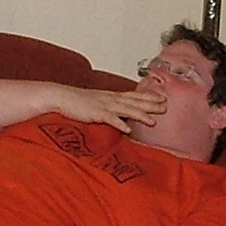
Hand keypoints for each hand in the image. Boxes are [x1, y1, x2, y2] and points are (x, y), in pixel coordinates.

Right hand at [53, 84, 167, 132]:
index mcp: (111, 96)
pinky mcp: (94, 113)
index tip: (163, 98)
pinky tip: (129, 129)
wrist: (59, 96)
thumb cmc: (76, 101)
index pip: (133, 95)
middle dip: (151, 104)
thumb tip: (120, 114)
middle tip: (166, 106)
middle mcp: (110, 98)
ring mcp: (103, 105)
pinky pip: (109, 119)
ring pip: (126, 110)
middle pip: (134, 101)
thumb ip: (109, 107)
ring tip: (153, 121)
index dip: (149, 97)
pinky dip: (119, 123)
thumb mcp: (96, 102)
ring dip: (140, 115)